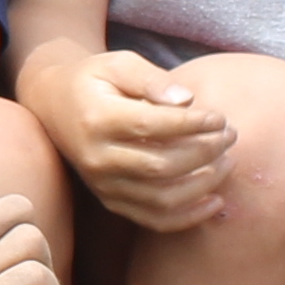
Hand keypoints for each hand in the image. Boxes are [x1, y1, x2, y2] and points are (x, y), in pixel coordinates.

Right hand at [39, 48, 234, 234]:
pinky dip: (188, 217)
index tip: (220, 118)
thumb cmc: (94, 79)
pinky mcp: (111, 201)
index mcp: (98, 119)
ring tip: (227, 162)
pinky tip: (216, 201)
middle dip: (205, 153)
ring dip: (203, 185)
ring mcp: (103, 185)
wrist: (54, 105)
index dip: (192, 124)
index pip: (152, 126)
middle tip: (231, 135)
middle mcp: (97, 158)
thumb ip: (152, 79)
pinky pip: (153, 220)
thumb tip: (188, 100)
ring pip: (161, 198)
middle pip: (162, 166)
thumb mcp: (119, 64)